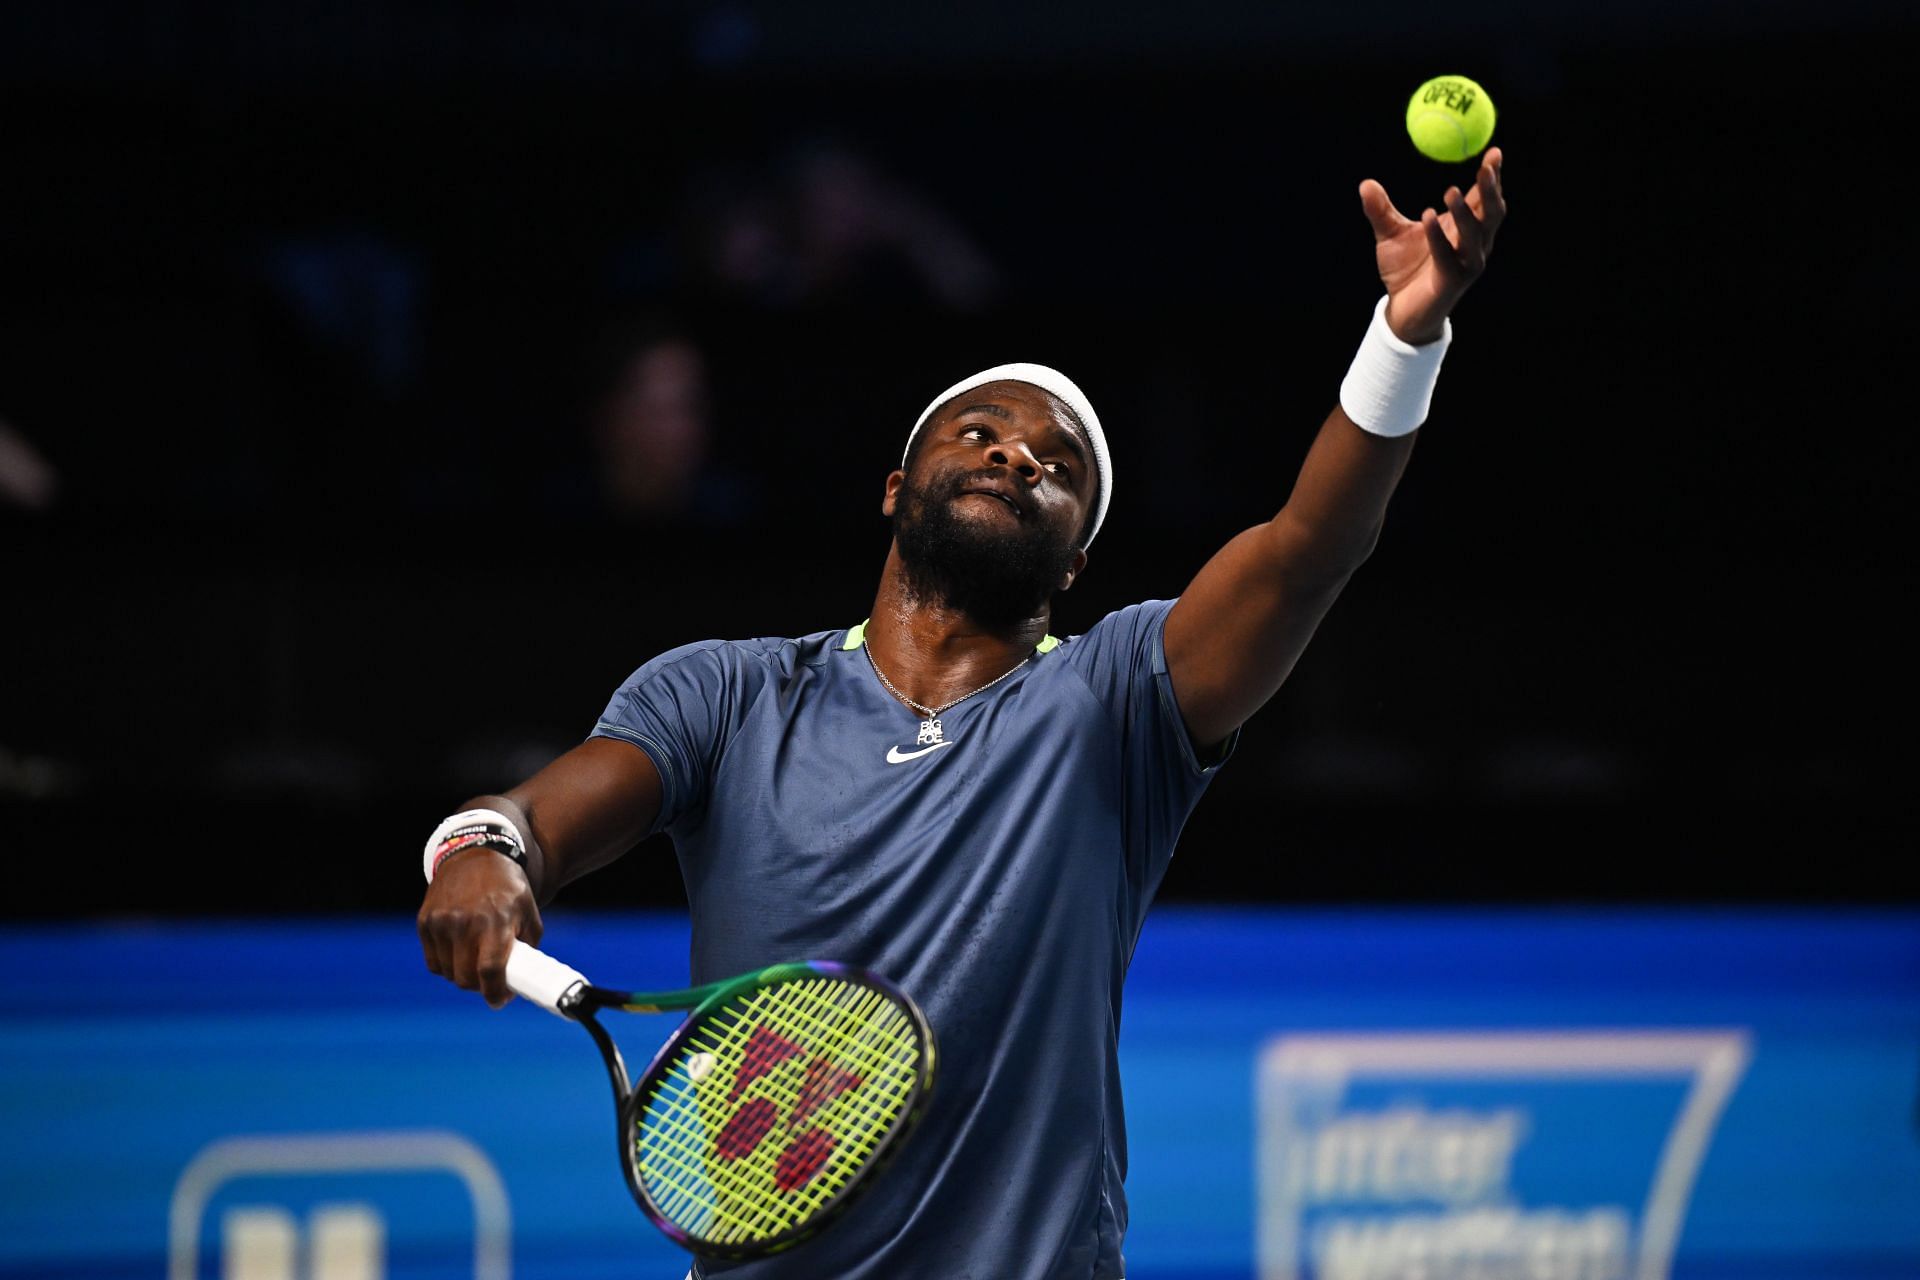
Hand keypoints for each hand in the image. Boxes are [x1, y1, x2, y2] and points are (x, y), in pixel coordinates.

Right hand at [417, 849, 542, 1007]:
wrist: (476, 856)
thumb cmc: (508, 889)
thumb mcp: (529, 912)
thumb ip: (528, 946)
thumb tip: (524, 980)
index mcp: (496, 920)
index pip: (490, 969)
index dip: (495, 992)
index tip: (500, 1000)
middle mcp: (465, 921)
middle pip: (465, 977)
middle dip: (479, 986)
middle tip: (490, 981)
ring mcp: (441, 921)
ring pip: (448, 973)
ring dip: (462, 975)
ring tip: (475, 961)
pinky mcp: (425, 921)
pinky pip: (433, 962)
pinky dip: (446, 964)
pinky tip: (459, 952)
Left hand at [1359, 148, 1506, 344]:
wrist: (1402, 311)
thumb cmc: (1404, 269)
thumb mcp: (1390, 234)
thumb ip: (1380, 210)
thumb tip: (1365, 183)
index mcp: (1465, 228)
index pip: (1485, 198)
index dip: (1492, 176)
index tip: (1494, 152)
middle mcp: (1474, 244)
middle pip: (1492, 212)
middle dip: (1491, 189)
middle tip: (1486, 165)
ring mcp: (1467, 264)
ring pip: (1476, 234)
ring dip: (1465, 212)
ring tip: (1450, 190)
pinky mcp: (1452, 282)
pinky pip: (1448, 256)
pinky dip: (1438, 236)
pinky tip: (1427, 217)